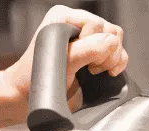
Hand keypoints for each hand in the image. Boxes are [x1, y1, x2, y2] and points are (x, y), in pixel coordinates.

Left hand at [4, 5, 128, 106]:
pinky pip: (117, 50)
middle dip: (106, 52)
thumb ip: (87, 50)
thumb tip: (111, 43)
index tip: (85, 62)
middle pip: (109, 29)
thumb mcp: (64, 63)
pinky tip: (106, 72)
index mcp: (64, 17)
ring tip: (95, 70)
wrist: (30, 95)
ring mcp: (85, 37)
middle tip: (92, 67)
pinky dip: (117, 62)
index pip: (95, 23)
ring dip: (112, 58)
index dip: (94, 44)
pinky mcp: (93, 50)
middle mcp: (75, 23)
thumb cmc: (38, 78)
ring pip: (115, 38)